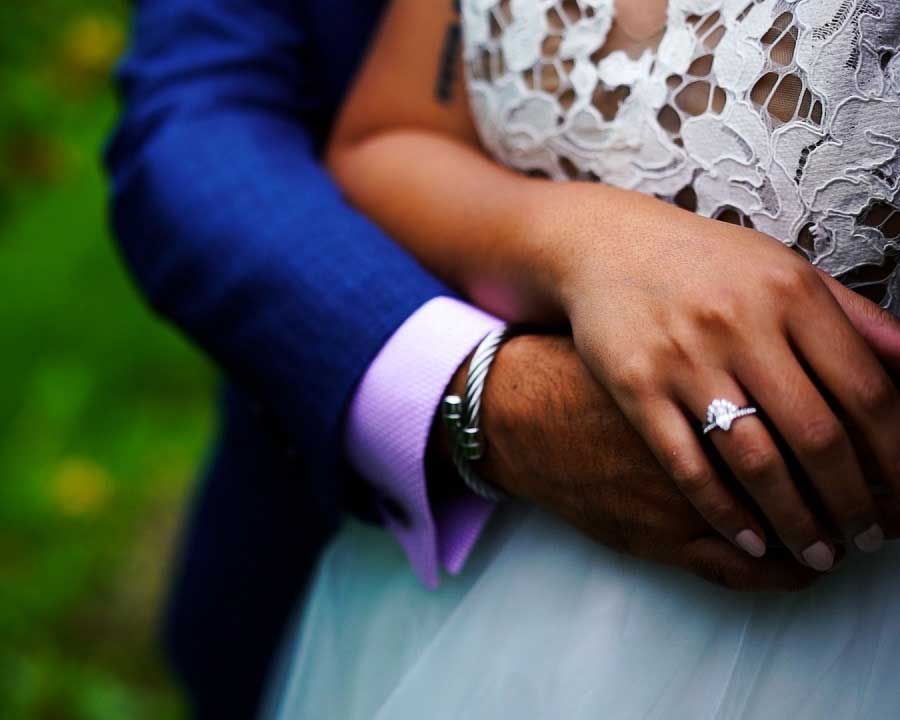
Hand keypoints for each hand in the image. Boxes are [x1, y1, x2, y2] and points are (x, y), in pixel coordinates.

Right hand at [534, 186, 899, 570]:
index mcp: (790, 292)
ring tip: (818, 550)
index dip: (896, 454)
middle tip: (867, 537)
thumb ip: (853, 317)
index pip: (865, 389)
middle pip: (816, 434)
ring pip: (754, 460)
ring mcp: (684, 358)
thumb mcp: (784, 269)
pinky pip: (687, 464)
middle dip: (853, 501)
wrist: (608, 248)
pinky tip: (751, 539)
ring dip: (795, 519)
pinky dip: (724, 511)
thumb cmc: (706, 263)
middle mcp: (740, 324)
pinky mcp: (636, 386)